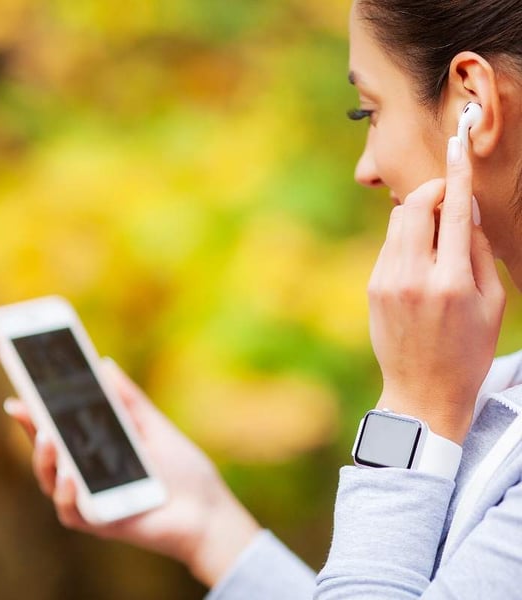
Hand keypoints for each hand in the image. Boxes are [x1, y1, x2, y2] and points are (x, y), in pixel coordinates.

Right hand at [4, 358, 260, 587]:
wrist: (208, 507)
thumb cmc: (180, 467)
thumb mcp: (153, 425)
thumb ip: (129, 399)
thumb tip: (105, 364)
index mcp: (97, 451)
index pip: (59, 431)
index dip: (36, 415)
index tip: (19, 395)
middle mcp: (88, 476)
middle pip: (49, 455)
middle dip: (32, 432)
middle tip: (25, 409)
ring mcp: (92, 501)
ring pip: (52, 483)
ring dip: (45, 461)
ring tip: (49, 438)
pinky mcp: (101, 524)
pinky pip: (72, 512)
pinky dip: (67, 493)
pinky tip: (72, 475)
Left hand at [368, 137, 504, 443]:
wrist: (422, 391)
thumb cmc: (466, 351)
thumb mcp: (491, 304)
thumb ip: (479, 252)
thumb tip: (467, 211)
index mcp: (453, 282)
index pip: (455, 213)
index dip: (457, 175)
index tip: (457, 146)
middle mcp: (415, 277)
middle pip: (414, 205)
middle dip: (432, 191)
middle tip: (447, 200)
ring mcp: (388, 282)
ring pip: (398, 221)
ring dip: (418, 215)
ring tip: (437, 239)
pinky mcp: (372, 287)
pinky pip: (389, 245)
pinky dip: (406, 240)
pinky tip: (419, 263)